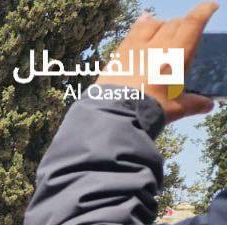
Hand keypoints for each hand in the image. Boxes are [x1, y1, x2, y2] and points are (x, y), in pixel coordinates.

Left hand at [105, 3, 217, 121]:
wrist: (115, 113)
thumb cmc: (150, 109)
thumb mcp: (176, 108)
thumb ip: (193, 103)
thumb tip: (207, 105)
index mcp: (176, 55)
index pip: (193, 24)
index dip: (203, 12)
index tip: (211, 6)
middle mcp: (157, 45)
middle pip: (173, 24)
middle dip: (183, 24)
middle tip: (186, 31)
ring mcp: (136, 47)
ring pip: (152, 24)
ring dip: (162, 23)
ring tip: (165, 26)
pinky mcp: (119, 53)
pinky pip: (133, 31)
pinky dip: (141, 24)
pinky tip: (143, 20)